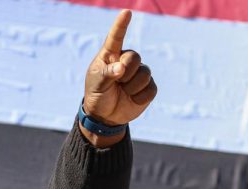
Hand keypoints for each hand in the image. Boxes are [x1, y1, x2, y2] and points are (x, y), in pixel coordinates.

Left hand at [81, 10, 157, 145]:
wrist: (105, 116)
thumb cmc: (97, 95)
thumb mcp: (97, 84)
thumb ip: (107, 74)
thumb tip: (121, 68)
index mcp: (110, 56)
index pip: (116, 38)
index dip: (121, 25)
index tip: (126, 13)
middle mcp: (126, 61)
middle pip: (134, 57)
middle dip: (126, 71)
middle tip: (117, 81)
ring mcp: (139, 73)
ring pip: (144, 74)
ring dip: (131, 87)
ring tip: (122, 91)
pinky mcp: (148, 86)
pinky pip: (150, 88)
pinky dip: (139, 97)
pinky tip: (131, 99)